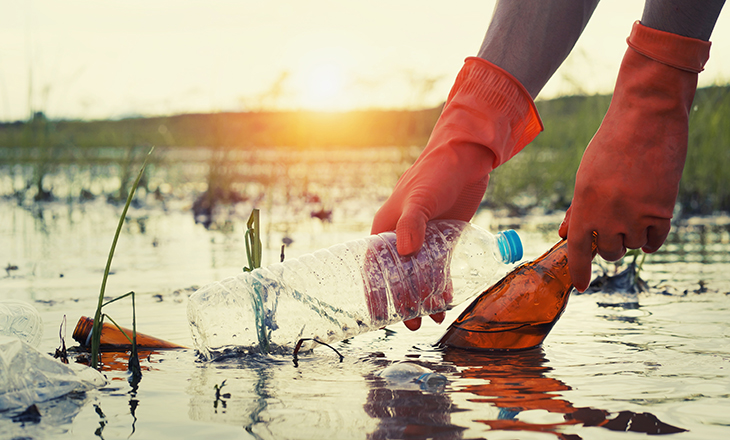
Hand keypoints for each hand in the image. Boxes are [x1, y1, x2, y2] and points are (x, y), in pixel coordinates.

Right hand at [372, 57, 541, 329]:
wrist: (466, 158)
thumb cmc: (436, 173)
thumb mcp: (421, 198)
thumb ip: (412, 224)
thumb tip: (405, 251)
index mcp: (386, 227)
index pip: (375, 266)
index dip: (375, 292)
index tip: (377, 316)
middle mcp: (402, 237)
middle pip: (399, 276)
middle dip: (404, 301)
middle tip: (413, 324)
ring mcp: (424, 239)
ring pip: (420, 276)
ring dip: (424, 297)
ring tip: (432, 319)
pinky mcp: (445, 239)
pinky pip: (440, 268)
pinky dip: (442, 285)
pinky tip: (446, 302)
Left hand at [559, 22, 710, 290]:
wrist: (646, 119)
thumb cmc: (611, 145)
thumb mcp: (586, 176)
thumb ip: (577, 208)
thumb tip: (564, 234)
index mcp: (583, 205)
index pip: (577, 249)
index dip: (578, 271)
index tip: (580, 287)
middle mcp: (607, 215)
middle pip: (607, 251)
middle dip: (608, 244)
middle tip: (614, 223)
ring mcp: (635, 214)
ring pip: (631, 246)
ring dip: (630, 236)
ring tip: (632, 210)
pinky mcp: (662, 211)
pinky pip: (654, 241)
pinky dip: (651, 237)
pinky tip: (649, 223)